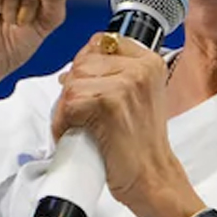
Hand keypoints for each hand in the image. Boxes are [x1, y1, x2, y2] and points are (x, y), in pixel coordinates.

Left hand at [53, 34, 204, 216]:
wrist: (152, 175)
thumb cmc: (142, 142)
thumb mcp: (140, 95)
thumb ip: (117, 74)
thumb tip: (76, 67)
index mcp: (150, 62)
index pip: (104, 41)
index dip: (87, 62)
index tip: (87, 84)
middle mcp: (141, 68)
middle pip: (84, 61)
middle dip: (74, 87)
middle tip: (79, 113)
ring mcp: (126, 83)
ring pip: (73, 82)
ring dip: (66, 107)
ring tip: (78, 125)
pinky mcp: (109, 103)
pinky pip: (70, 102)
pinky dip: (64, 121)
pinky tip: (76, 132)